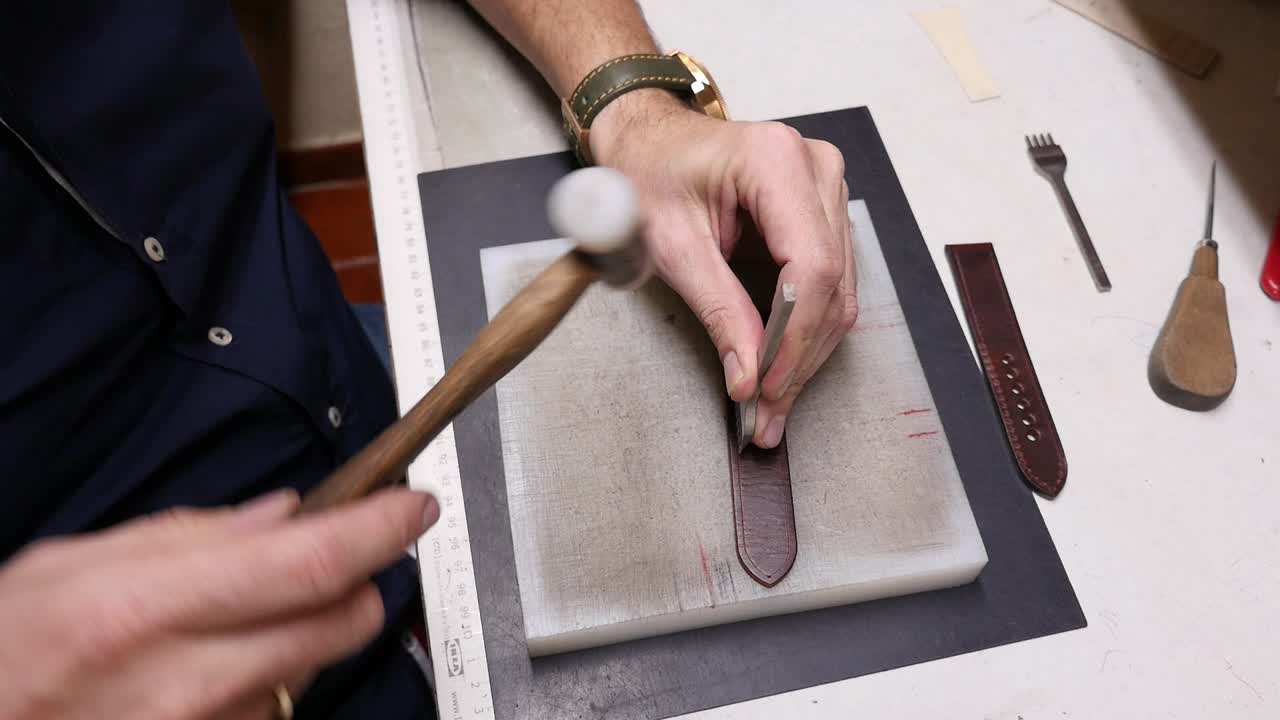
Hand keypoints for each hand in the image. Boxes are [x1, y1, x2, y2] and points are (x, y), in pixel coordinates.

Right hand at [0, 487, 437, 719]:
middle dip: (358, 582)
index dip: (379, 529)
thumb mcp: (68, 567)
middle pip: (341, 622)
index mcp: (145, 610)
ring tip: (225, 629)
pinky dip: (263, 685)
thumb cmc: (3, 657)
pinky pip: (274, 712)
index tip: (412, 507)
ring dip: (301, 638)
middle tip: (335, 560)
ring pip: (313, 670)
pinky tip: (204, 679)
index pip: (309, 562)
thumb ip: (187, 535)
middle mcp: (186, 684)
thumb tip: (284, 515)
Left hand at [591, 90, 857, 447]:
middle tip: (770, 415)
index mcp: (776, 162)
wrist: (648, 140)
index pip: (811, 265)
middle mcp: (816, 169)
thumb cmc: (650, 174)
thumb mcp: (672, 245)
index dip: (794, 336)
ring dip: (808, 353)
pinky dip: (806, 330)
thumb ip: (717, 310)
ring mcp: (827, 188)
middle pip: (832, 283)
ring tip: (775, 405)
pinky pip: (831, 282)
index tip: (768, 386)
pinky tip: (783, 369)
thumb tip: (748, 375)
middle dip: (800, 357)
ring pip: (839, 290)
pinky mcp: (823, 212)